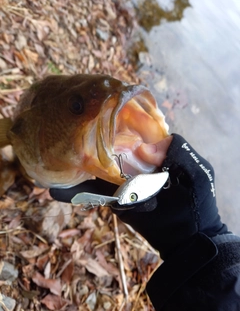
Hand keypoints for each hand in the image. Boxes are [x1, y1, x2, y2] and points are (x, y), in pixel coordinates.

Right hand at [50, 134, 227, 259]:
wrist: (188, 239)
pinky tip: (60, 190)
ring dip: (80, 167)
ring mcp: (124, 183)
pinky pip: (97, 193)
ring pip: (99, 170)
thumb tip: (144, 147)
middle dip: (92, 143)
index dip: (118, 125)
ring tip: (58, 159)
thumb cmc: (196, 202)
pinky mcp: (117, 201)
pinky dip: (78, 192)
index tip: (97, 115)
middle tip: (69, 135)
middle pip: (111, 150)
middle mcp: (137, 164)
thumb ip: (178, 152)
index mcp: (155, 153)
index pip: (134, 133)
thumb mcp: (197, 172)